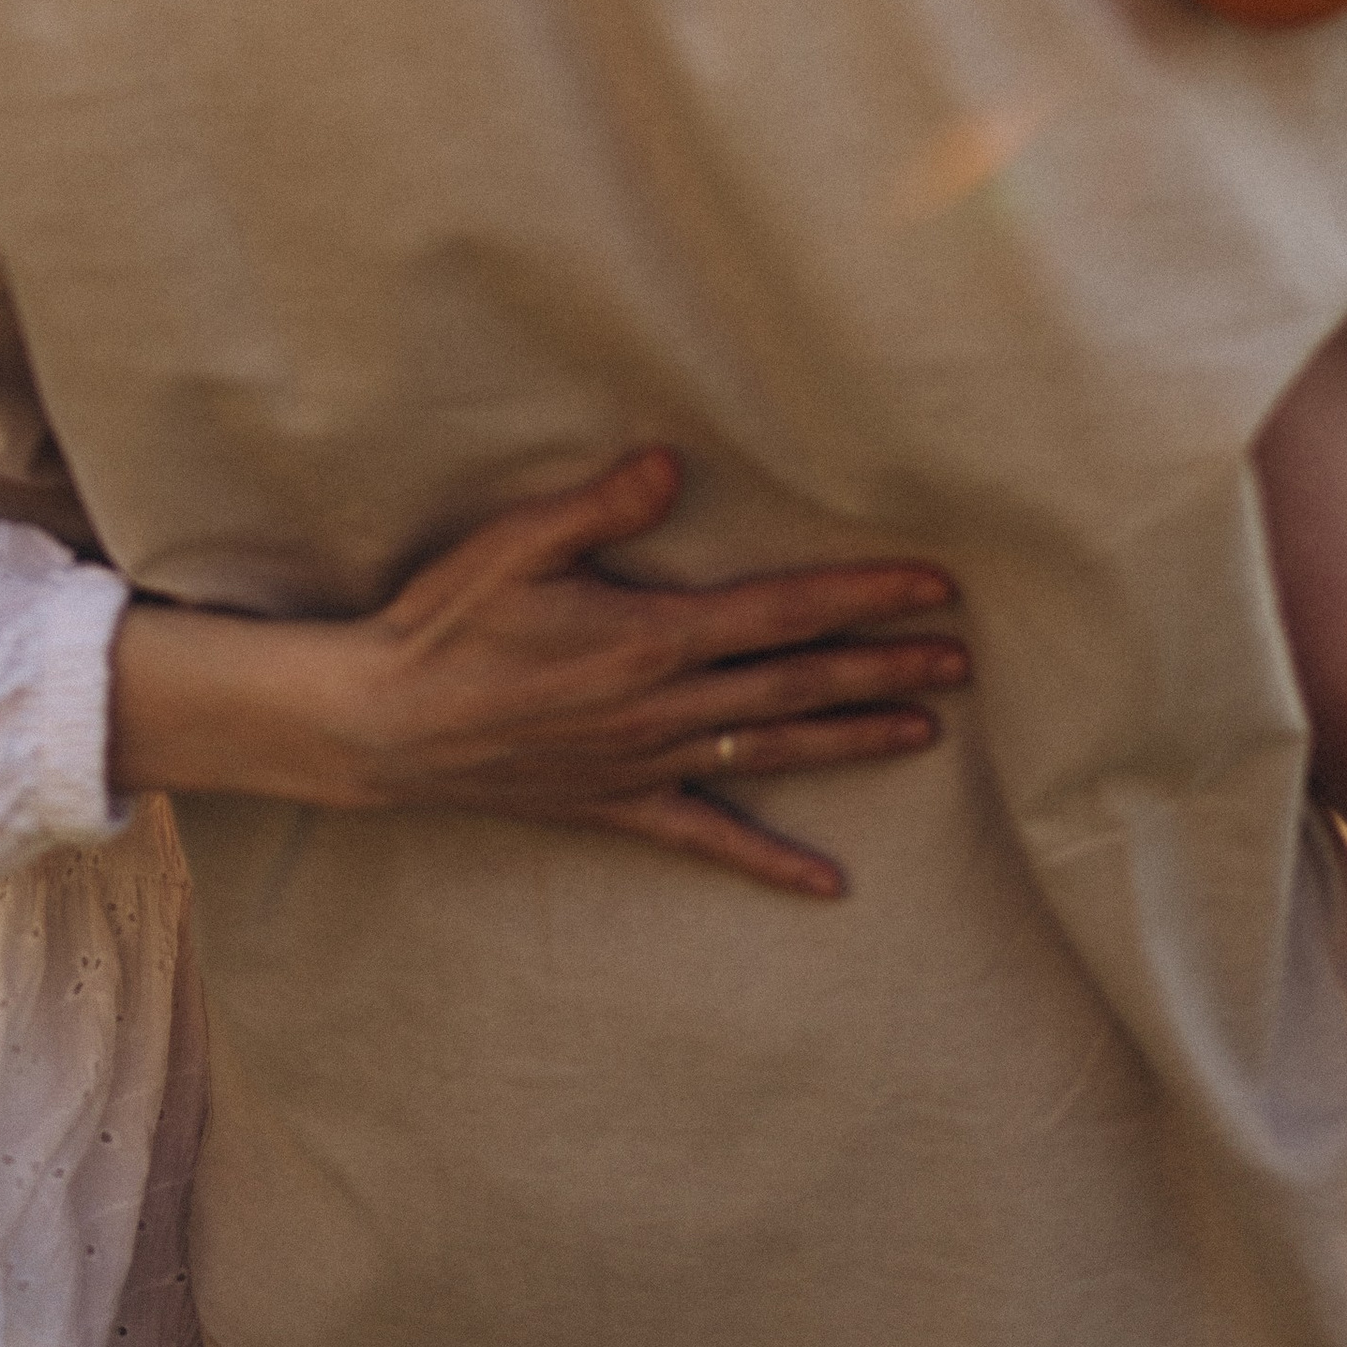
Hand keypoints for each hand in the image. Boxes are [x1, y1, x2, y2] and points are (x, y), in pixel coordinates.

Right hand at [110, 449, 967, 900]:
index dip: (861, 596)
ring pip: (773, 752)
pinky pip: (708, 838)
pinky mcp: (618, 804)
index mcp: (650, 637)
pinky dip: (770, 863)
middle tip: (962, 656)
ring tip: (928, 729)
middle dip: (884, 666)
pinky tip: (828, 885)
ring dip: (853, 738)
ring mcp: (646, 762)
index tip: (931, 586)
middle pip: (797, 683)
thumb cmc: (445, 621)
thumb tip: (674, 461)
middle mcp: (664, 705)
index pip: (782, 612)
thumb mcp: (517, 542)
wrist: (384, 724)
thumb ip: (602, 506)